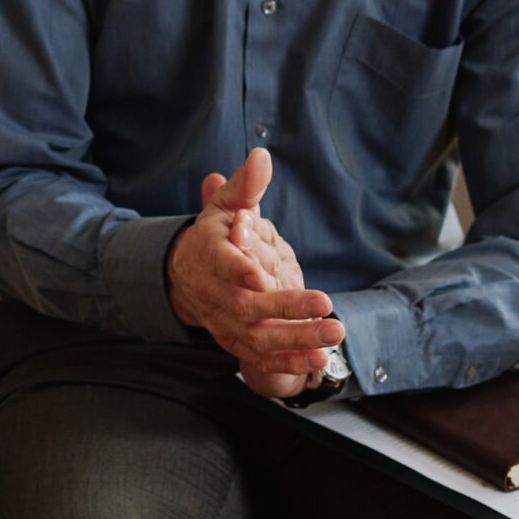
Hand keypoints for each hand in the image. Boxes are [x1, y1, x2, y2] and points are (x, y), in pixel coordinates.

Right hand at [166, 147, 341, 395]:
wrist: (186, 277)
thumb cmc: (215, 236)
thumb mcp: (225, 206)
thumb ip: (246, 186)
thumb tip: (261, 155)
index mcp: (210, 255)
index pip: (223, 263)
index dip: (240, 269)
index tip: (260, 274)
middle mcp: (215, 293)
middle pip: (247, 305)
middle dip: (286, 307)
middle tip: (326, 302)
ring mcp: (225, 321)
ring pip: (258, 337)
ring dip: (296, 340)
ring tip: (332, 334)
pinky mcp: (235, 343)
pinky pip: (262, 358)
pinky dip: (290, 363)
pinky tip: (320, 359)